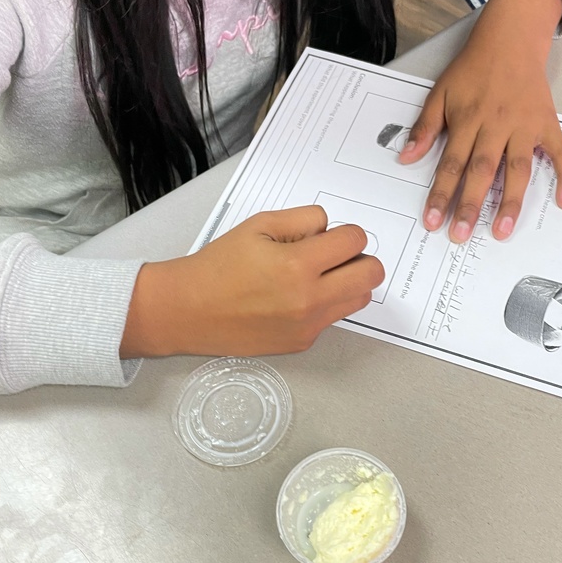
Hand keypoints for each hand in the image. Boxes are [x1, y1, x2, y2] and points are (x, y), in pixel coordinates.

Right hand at [121, 206, 384, 357]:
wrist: (190, 310)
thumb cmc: (219, 266)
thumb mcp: (259, 225)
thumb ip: (303, 220)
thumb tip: (330, 228)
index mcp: (298, 264)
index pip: (355, 241)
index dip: (347, 232)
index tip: (332, 235)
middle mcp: (309, 299)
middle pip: (371, 275)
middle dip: (360, 258)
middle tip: (337, 255)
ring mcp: (309, 325)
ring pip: (359, 299)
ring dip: (349, 282)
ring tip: (320, 276)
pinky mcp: (302, 342)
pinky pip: (333, 317)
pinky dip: (325, 304)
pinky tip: (296, 298)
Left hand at [398, 0, 561, 242]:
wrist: (510, 38)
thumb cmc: (473, 67)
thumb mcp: (441, 92)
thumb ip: (425, 127)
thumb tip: (406, 157)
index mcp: (468, 120)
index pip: (451, 163)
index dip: (441, 193)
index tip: (433, 220)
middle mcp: (496, 125)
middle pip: (482, 171)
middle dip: (471, 205)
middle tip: (461, 235)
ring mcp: (524, 126)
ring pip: (518, 169)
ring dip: (511, 201)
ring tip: (502, 230)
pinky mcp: (547, 123)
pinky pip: (560, 153)